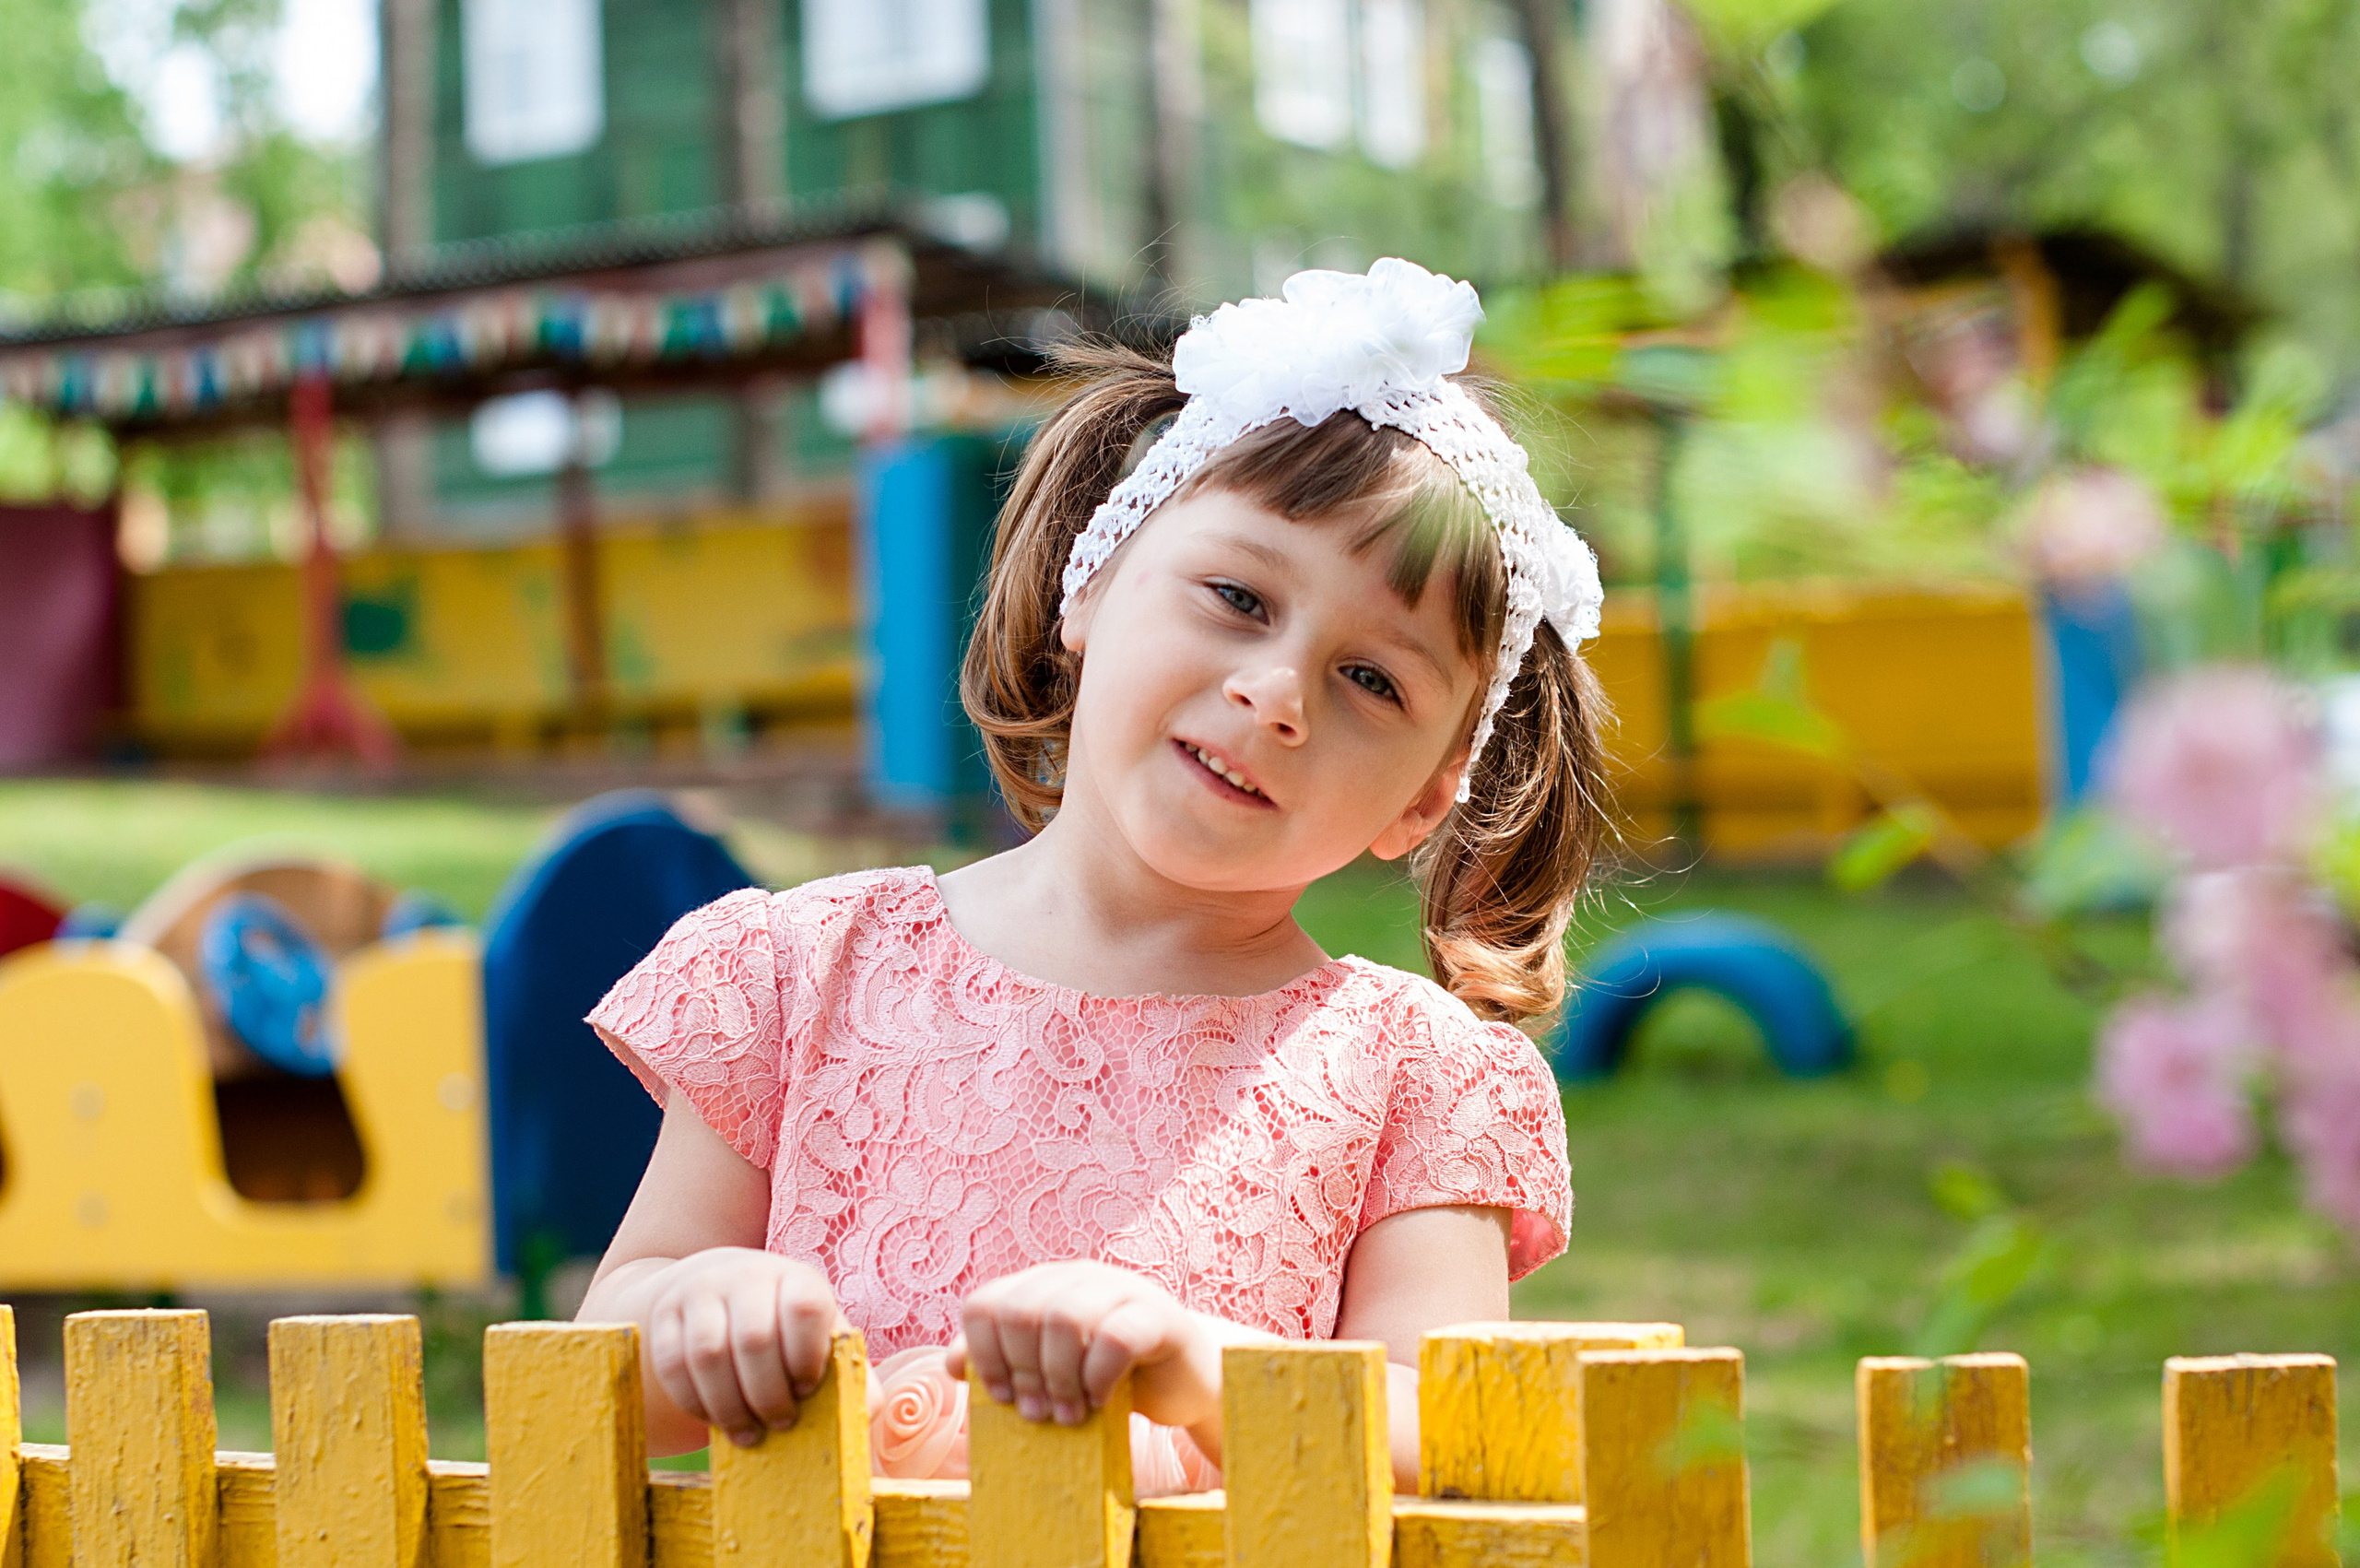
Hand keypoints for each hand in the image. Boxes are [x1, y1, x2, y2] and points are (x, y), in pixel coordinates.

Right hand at [640, 1246, 845, 1447]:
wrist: (720, 1292)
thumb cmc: (785, 1330)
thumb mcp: (821, 1338)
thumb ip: (849, 1372)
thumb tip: (871, 1411)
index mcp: (796, 1279)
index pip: (805, 1309)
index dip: (807, 1356)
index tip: (807, 1389)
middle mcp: (746, 1275)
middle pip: (754, 1340)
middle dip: (768, 1396)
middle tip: (780, 1424)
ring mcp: (701, 1291)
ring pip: (708, 1356)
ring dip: (730, 1407)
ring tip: (748, 1434)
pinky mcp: (665, 1314)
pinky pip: (672, 1366)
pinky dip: (695, 1403)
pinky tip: (715, 1418)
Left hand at [947, 1261, 1219, 1431]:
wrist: (1185, 1384)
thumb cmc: (1109, 1378)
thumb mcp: (1049, 1372)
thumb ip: (1001, 1361)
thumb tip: (952, 1362)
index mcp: (1044, 1285)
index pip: (986, 1304)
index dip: (983, 1355)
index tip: (1000, 1398)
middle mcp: (1079, 1277)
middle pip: (1022, 1310)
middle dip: (1022, 1372)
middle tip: (1036, 1415)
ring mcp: (1122, 1289)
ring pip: (1066, 1318)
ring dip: (1059, 1378)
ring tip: (1068, 1415)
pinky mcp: (1159, 1315)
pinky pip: (1117, 1336)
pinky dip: (1099, 1376)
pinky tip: (1100, 1400)